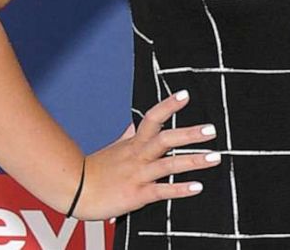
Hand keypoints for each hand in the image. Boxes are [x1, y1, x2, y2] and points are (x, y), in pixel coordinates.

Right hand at [73, 90, 220, 219]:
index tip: (186, 94)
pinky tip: (198, 187)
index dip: (168, 106)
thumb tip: (136, 121)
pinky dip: (179, 189)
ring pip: (168, 164)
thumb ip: (130, 134)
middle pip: (164, 139)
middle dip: (189, 134)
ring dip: (193, 161)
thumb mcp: (115, 147)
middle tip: (212, 129)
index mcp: (134, 143)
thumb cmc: (97, 169)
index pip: (152, 118)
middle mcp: (138, 156)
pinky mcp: (137, 194)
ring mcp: (138, 175)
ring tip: (215, 157)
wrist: (74, 191)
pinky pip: (161, 191)